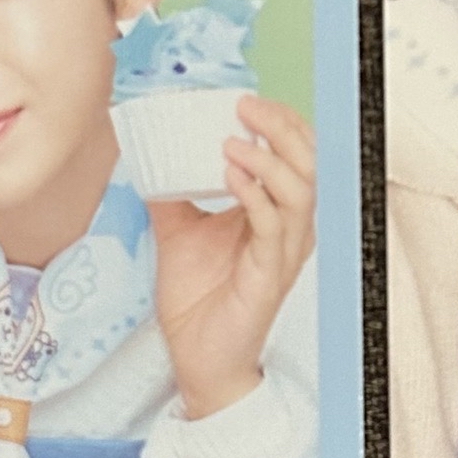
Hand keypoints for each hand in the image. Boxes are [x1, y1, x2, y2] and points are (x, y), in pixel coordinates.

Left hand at [146, 96, 316, 419]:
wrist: (197, 358)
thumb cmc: (199, 299)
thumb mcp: (178, 231)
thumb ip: (171, 192)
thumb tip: (147, 153)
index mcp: (276, 213)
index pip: (298, 155)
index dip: (281, 122)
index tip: (246, 100)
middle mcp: (290, 228)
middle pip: (310, 163)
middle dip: (282, 127)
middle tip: (247, 106)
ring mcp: (284, 252)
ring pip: (301, 190)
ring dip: (269, 158)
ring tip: (233, 140)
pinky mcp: (271, 275)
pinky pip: (273, 225)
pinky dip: (255, 194)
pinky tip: (230, 175)